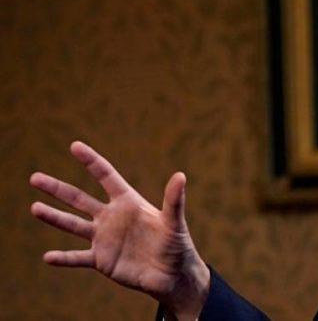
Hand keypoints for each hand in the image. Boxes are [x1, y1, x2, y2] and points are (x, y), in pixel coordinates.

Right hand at [29, 141, 209, 319]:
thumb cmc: (177, 245)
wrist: (173, 274)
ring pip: (72, 225)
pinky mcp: (101, 260)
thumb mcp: (174, 222)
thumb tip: (180, 175)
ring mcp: (104, 238)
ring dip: (53, 217)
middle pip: (79, 199)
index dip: (91, 161)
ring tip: (34, 207)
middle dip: (57, 189)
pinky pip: (77, 258)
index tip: (75, 146)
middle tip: (34, 178)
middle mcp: (111, 217)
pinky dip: (63, 258)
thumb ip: (173, 201)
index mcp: (128, 202)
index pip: (106, 176)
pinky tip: (47, 257)